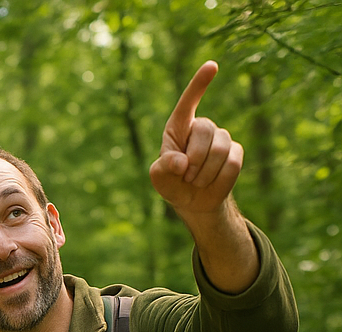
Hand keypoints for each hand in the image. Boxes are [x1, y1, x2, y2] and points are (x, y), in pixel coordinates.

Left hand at [149, 61, 242, 217]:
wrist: (193, 201)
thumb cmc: (172, 183)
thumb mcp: (159, 177)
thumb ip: (164, 167)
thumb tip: (181, 163)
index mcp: (179, 127)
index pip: (188, 103)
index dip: (198, 84)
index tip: (211, 66)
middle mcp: (201, 127)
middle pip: (204, 131)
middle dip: (194, 159)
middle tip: (186, 176)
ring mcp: (221, 138)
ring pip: (219, 149)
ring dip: (204, 173)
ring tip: (195, 181)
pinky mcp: (236, 152)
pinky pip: (231, 164)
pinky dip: (218, 179)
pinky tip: (211, 182)